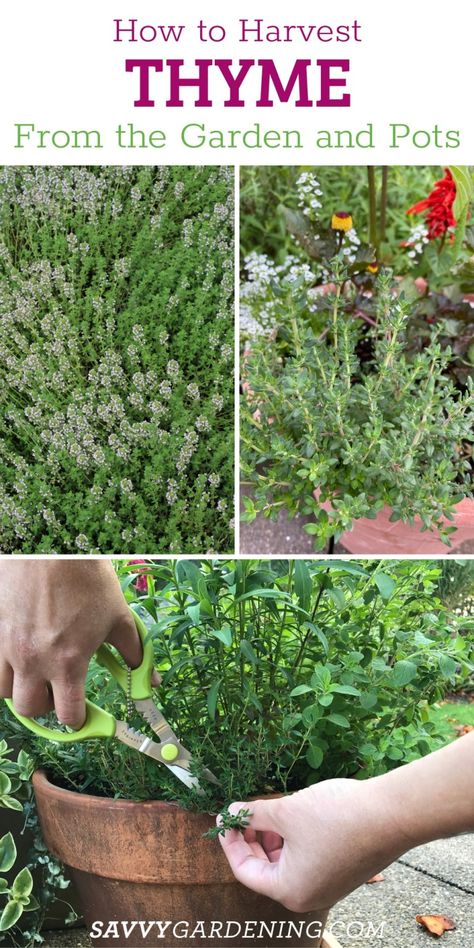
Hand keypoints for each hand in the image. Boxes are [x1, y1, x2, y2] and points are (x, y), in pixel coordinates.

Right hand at [0, 560, 154, 726]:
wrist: (52, 548)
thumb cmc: (87, 579)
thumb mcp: (118, 617)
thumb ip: (134, 653)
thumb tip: (153, 681)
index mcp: (68, 663)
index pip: (68, 715)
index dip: (78, 719)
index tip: (82, 714)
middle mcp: (34, 661)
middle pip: (31, 710)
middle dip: (47, 707)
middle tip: (59, 692)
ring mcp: (9, 647)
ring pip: (6, 691)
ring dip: (23, 688)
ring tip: (38, 673)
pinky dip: (5, 668)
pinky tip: (21, 653)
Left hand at [218, 732, 473, 912]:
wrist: (390, 814)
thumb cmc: (334, 816)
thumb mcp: (285, 812)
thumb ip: (253, 815)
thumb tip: (232, 812)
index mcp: (289, 891)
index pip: (245, 870)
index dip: (231, 841)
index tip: (225, 816)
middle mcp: (308, 897)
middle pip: (266, 870)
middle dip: (252, 839)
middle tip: (245, 811)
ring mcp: (328, 887)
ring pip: (287, 864)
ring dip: (273, 838)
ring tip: (269, 810)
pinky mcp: (344, 873)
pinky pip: (308, 860)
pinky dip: (294, 841)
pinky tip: (294, 816)